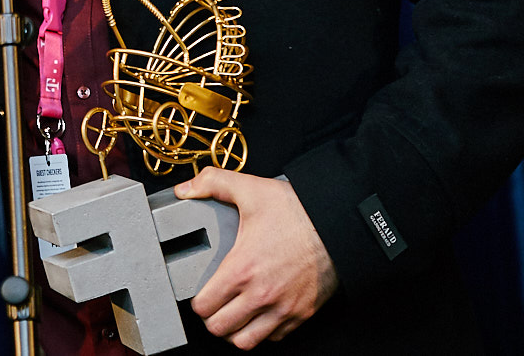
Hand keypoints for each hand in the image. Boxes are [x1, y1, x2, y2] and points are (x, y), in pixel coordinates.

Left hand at [174, 168, 337, 348]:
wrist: (339, 223)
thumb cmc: (298, 210)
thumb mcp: (251, 189)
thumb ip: (213, 182)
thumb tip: (184, 189)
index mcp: (242, 268)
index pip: (204, 307)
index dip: (197, 301)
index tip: (200, 293)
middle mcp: (261, 294)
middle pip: (220, 329)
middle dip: (212, 318)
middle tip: (214, 305)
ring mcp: (283, 307)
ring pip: (246, 341)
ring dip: (235, 331)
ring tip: (233, 315)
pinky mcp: (302, 313)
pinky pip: (275, 337)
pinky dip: (264, 331)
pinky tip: (259, 314)